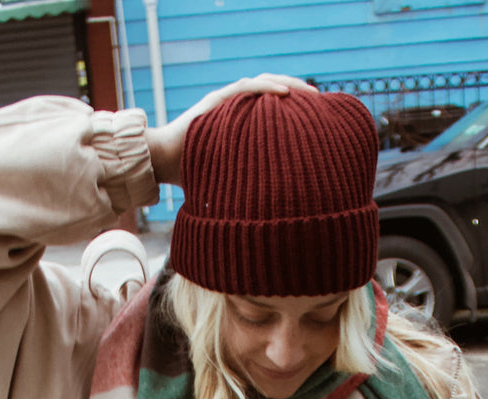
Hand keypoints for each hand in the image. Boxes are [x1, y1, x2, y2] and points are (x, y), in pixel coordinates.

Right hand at [148, 74, 317, 185]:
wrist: (162, 164)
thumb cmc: (193, 177)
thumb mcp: (230, 182)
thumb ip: (247, 189)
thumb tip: (270, 224)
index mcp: (241, 127)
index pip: (274, 112)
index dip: (296, 114)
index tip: (319, 125)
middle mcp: (236, 111)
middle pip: (275, 94)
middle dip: (301, 97)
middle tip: (324, 107)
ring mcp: (226, 103)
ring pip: (265, 84)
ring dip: (291, 86)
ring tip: (313, 95)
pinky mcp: (216, 101)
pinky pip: (246, 89)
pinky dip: (268, 88)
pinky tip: (287, 93)